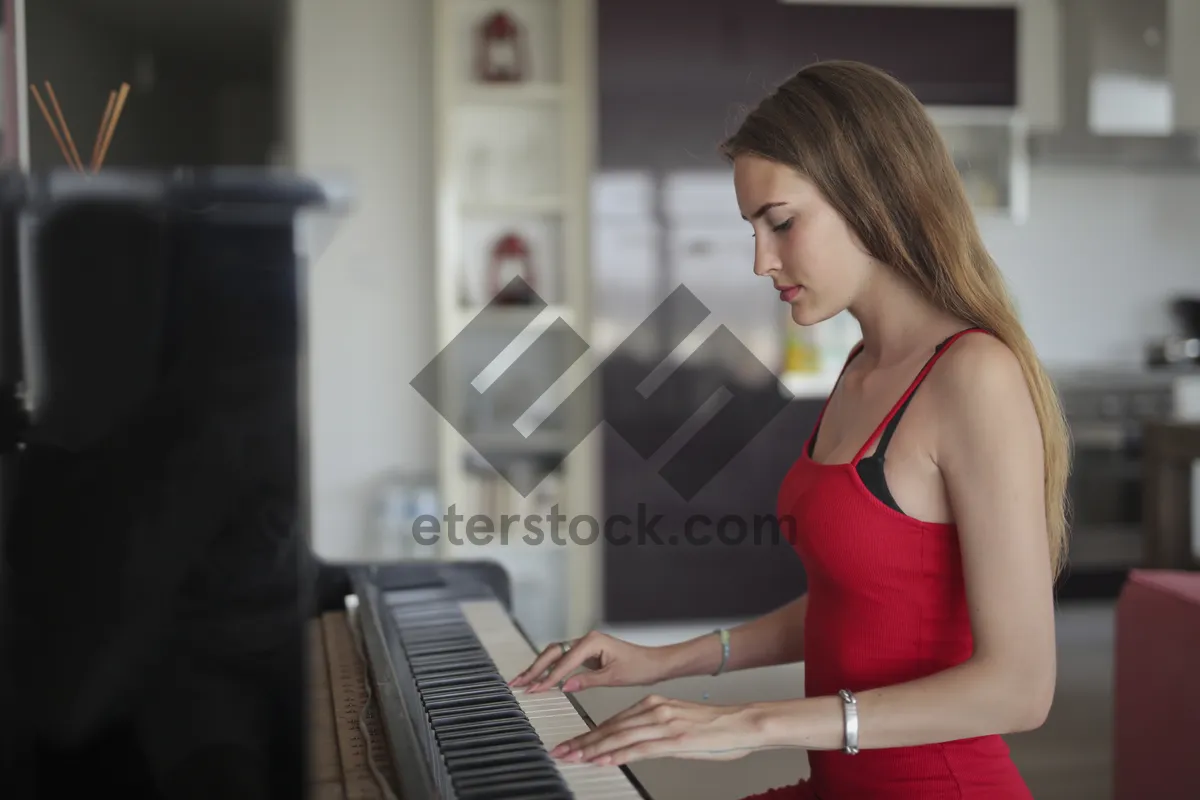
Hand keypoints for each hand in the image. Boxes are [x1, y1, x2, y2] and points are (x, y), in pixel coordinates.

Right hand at [508, 630, 672, 692]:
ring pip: (555, 654)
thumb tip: (564, 686)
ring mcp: (585, 645)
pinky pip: (563, 659)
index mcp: (592, 642)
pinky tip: (541, 678)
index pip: (564, 661)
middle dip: (534, 668)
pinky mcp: (586, 653)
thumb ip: (587, 680)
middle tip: (518, 683)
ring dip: (539, 667)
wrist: (653, 663)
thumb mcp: (613, 677)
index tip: (535, 689)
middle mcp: (586, 640)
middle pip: (553, 653)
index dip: (548, 677)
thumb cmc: (639, 667)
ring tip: (523, 681)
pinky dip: (550, 668)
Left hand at [548, 694, 767, 765]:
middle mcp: (654, 710)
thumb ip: (655, 732)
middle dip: (582, 742)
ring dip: (593, 749)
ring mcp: (663, 724)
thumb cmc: (715, 728)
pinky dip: (619, 754)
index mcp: (654, 704)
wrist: (743, 723)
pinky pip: (640, 747)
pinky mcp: (674, 739)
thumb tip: (635, 745)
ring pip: (620, 737)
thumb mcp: (679, 724)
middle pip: (610, 728)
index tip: (571, 744)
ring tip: (573, 757)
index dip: (589, 734)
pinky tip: (603, 760)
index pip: (613, 721)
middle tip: (560, 751)